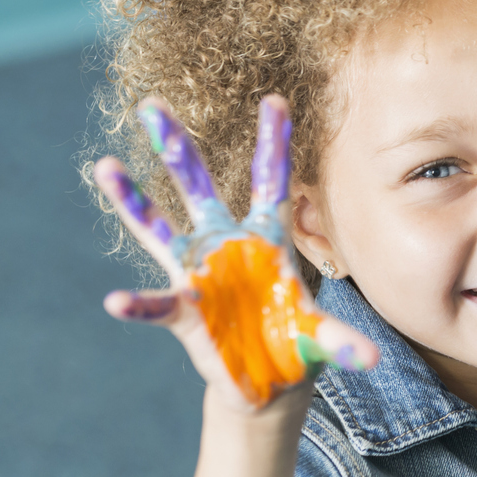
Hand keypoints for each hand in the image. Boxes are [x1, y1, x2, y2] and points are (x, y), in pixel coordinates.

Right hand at [93, 95, 377, 406]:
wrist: (269, 378)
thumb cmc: (295, 340)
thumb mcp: (320, 338)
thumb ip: (340, 342)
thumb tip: (370, 360)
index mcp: (267, 238)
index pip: (270, 182)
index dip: (273, 142)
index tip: (274, 98)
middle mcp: (226, 245)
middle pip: (197, 187)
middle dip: (177, 146)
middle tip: (152, 103)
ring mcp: (199, 274)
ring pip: (160, 228)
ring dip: (133, 199)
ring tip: (105, 166)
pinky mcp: (184, 313)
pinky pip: (157, 304)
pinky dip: (138, 304)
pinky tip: (118, 301)